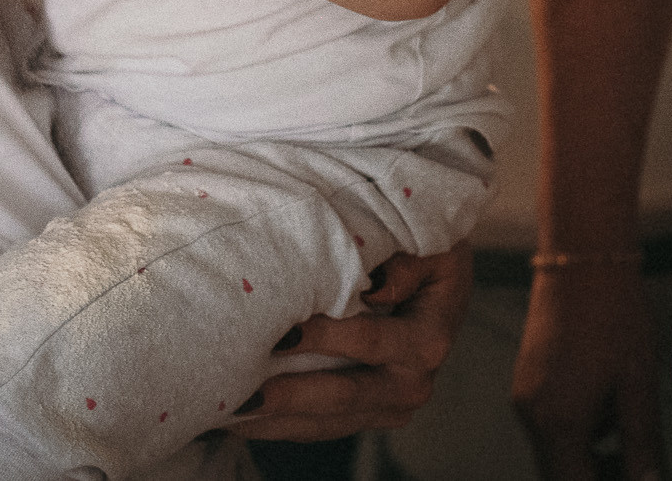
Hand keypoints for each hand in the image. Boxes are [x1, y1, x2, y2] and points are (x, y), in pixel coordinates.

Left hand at [233, 247, 470, 441]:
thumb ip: (406, 263)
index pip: (368, 340)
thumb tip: (374, 289)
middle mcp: (413, 381)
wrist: (442, 279)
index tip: (280, 333)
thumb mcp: (428, 244)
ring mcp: (389, 404)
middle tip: (244, 393)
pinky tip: (240, 419)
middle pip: (345, 394)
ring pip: (328, 422)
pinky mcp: (368, 414)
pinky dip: (281, 424)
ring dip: (278, 420)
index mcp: (427, 339)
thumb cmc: (425, 251)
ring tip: (229, 412)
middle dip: (292, 396)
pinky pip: (322, 427)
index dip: (325, 338)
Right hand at [513, 261, 663, 480]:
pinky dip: (576, 428)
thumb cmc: (616, 317)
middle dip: (594, 473)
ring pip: (555, 448)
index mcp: (559, 421)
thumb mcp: (638, 384)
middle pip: (560, 471)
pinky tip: (606, 403)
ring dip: (587, 453)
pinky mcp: (526, 377)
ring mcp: (524, 394)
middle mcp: (532, 414)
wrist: (582, 257)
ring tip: (626, 429)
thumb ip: (641, 443)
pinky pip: (549, 422)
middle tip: (634, 464)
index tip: (631, 478)